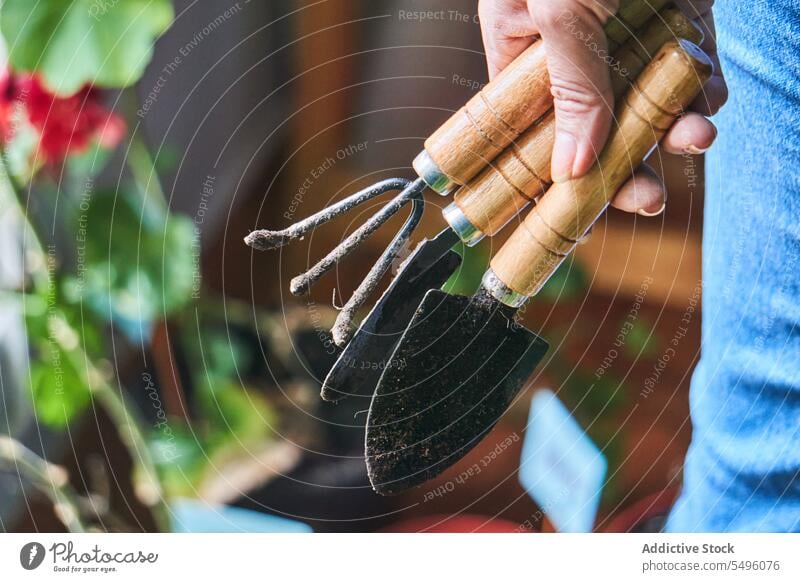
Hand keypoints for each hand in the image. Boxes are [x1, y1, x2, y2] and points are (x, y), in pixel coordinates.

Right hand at [478, 0, 726, 215]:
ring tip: (694, 138)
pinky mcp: (674, 19)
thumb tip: (572, 171)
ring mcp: (625, 36)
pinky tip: (705, 100)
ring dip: (671, 131)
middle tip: (646, 197)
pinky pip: (686, 69)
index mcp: (521, 48)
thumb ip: (570, 88)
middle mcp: (571, 49)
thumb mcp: (560, 11)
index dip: (551, 177)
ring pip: (645, 104)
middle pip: (594, 129)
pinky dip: (701, 90)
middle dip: (624, 167)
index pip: (529, 130)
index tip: (575, 217)